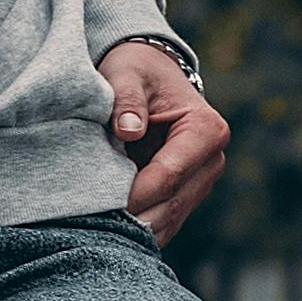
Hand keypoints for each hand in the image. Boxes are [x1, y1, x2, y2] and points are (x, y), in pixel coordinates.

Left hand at [102, 39, 229, 238]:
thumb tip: (127, 130)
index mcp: (206, 130)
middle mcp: (212, 161)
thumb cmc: (136, 72)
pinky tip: (105, 227)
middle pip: (170, 205)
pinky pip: (161, 223)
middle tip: (90, 223)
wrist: (148, 76)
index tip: (98, 200)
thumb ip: (126, 98)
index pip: (169, 175)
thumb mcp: (127, 74)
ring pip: (167, 221)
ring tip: (94, 228)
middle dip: (131, 217)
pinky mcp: (185, 197)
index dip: (134, 193)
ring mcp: (201, 183)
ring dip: (132, 228)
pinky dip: (135, 228)